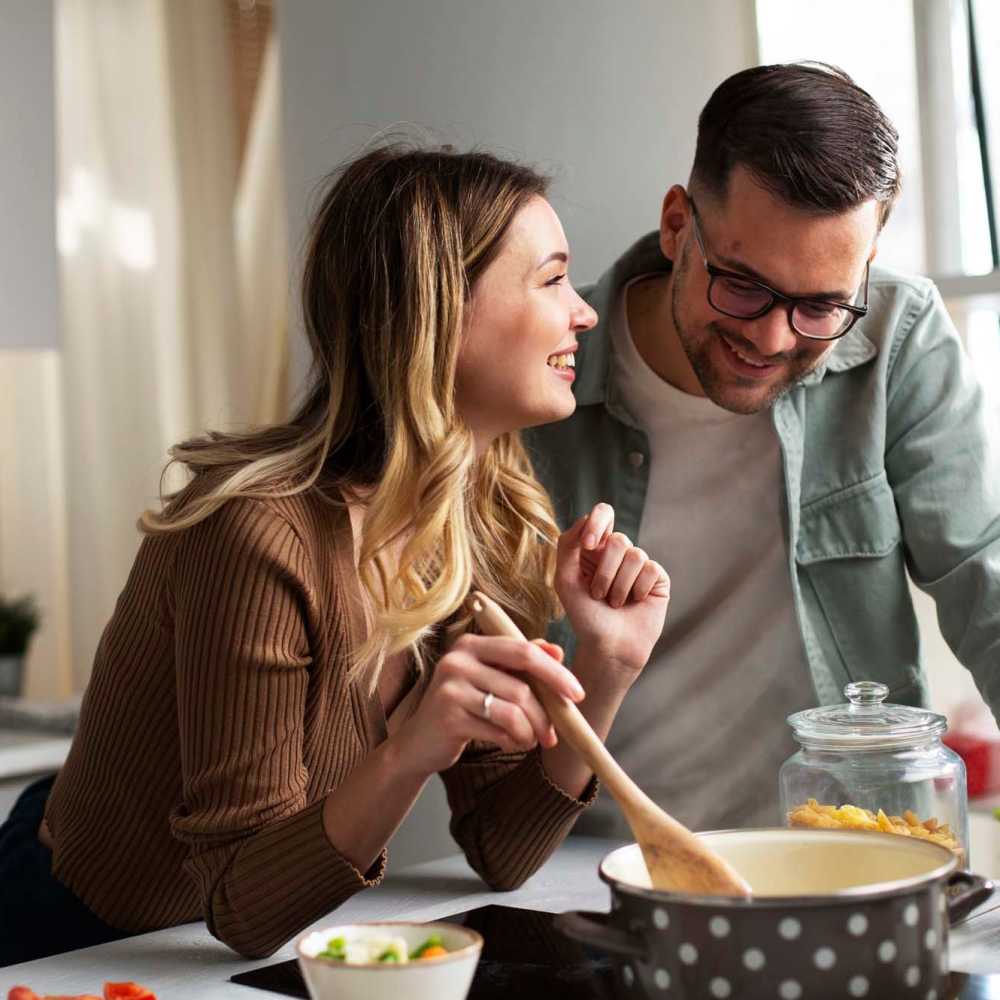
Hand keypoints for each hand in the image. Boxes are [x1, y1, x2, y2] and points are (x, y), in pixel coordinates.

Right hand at [394, 634, 584, 775]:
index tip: (577, 694)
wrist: (420, 741)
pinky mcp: (448, 716)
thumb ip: (521, 662)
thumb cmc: (463, 705)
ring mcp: (450, 687)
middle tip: (554, 735)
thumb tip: (557, 651)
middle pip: (522, 686)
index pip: (523, 651)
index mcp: (471, 644)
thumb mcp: (491, 678)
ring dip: (529, 733)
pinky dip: (513, 741)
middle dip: (546, 714)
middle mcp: (458, 659)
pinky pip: (498, 731)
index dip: (555, 673)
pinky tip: (509, 743)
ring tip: (528, 741)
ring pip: (513, 711)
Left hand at [555, 502, 669, 684]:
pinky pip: (650, 569)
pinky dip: (637, 590)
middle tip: (598, 595)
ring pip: (635, 555)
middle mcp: (618, 552)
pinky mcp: (657, 578)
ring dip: (619, 585)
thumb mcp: (565, 579)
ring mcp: (639, 564)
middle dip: (605, 571)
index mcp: (595, 547)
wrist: (608, 647)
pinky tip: (635, 603)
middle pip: (618, 540)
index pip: (603, 513)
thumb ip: (568, 545)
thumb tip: (586, 518)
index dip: (598, 523)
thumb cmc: (584, 615)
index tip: (589, 545)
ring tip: (614, 603)